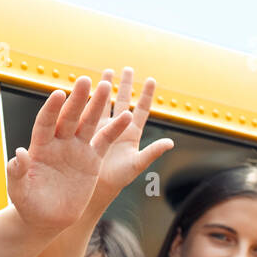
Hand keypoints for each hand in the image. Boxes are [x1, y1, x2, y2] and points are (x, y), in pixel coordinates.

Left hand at [6, 77, 131, 234]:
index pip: (45, 122)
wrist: (46, 218)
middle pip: (69, 116)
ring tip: (106, 85)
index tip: (58, 93)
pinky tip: (126, 116)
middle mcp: (59, 143)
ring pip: (88, 122)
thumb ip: (16, 172)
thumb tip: (19, 154)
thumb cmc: (27, 204)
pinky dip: (115, 130)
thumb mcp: (18, 190)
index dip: (51, 109)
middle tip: (85, 80)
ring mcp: (76, 149)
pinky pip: (105, 141)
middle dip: (77, 99)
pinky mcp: (92, 159)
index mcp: (39, 147)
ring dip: (97, 105)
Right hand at [92, 68, 172, 200]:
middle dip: (125, 85)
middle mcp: (117, 128)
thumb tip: (171, 142)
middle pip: (122, 101)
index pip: (141, 110)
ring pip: (104, 103)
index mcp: (131, 134)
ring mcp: (101, 128)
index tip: (151, 80)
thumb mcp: (136, 165)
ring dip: (105, 87)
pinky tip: (86, 88)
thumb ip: (152, 152)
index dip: (146, 95)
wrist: (95, 187)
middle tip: (127, 69)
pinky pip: (87, 112)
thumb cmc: (117, 179)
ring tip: (107, 72)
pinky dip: (87, 100)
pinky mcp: (86, 132)